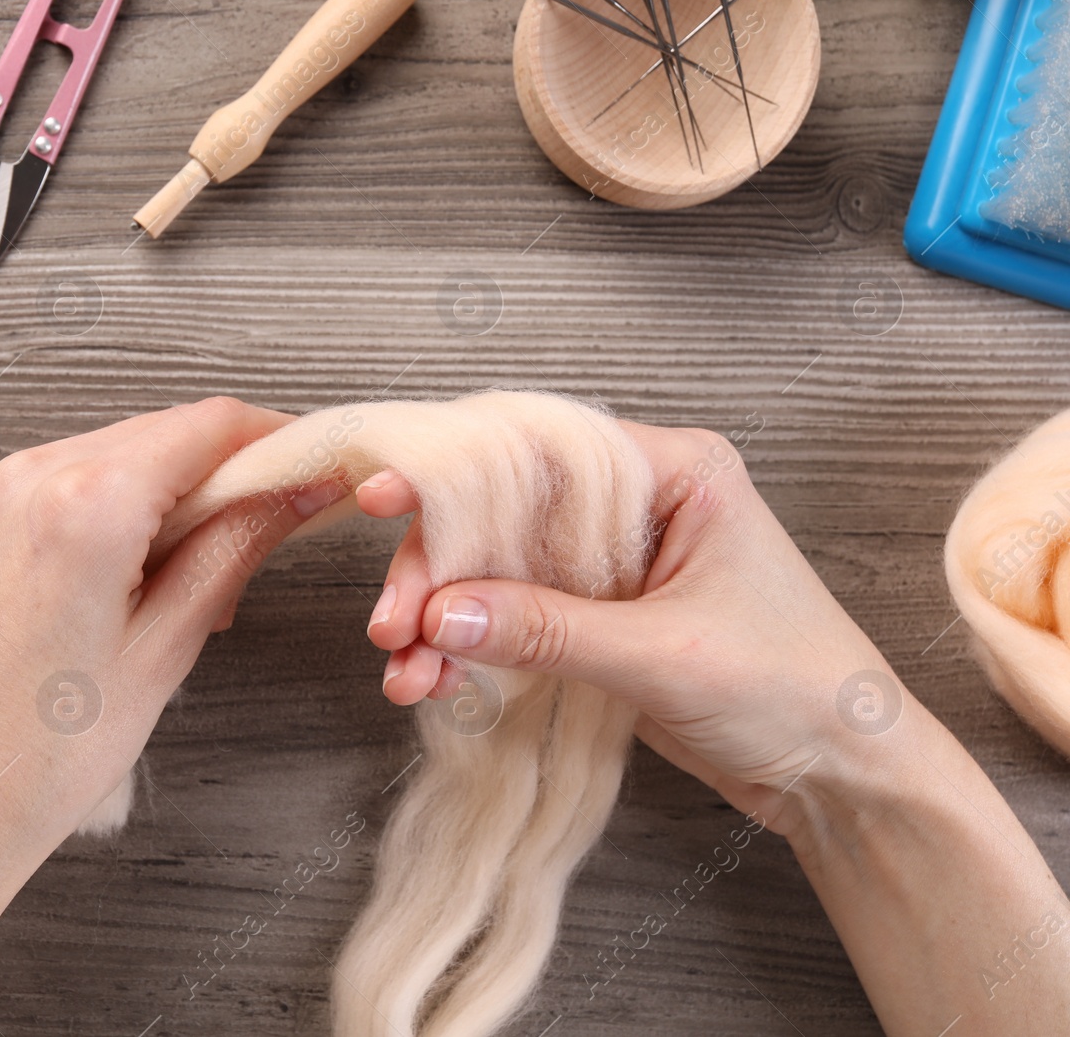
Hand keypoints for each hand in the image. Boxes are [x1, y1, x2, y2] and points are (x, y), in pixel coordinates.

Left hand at [0, 396, 341, 852]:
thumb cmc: (49, 753)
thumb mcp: (168, 647)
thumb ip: (238, 547)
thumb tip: (299, 489)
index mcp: (84, 507)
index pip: (209, 426)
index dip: (274, 439)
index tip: (309, 465)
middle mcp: (25, 478)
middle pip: (158, 433)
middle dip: (218, 474)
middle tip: (259, 538)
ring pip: (106, 454)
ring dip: (160, 494)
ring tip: (179, 583)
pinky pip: (54, 483)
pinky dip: (101, 510)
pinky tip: (118, 579)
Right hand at [354, 422, 904, 836]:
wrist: (840, 777)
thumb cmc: (795, 688)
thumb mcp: (664, 655)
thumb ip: (548, 630)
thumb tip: (442, 611)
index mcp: (675, 473)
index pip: (543, 452)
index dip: (458, 473)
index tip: (389, 498)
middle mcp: (637, 507)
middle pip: (505, 513)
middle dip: (440, 570)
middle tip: (391, 621)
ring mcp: (613, 566)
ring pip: (497, 570)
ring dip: (444, 618)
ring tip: (404, 670)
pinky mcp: (597, 620)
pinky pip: (512, 620)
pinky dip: (469, 650)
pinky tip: (432, 682)